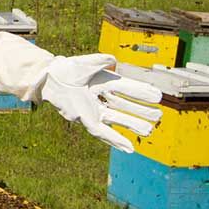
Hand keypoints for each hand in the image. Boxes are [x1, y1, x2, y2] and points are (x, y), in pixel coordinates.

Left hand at [38, 54, 162, 152]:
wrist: (50, 79)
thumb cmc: (67, 69)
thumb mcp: (87, 62)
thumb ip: (102, 60)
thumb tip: (115, 61)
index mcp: (105, 82)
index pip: (128, 88)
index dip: (142, 92)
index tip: (158, 96)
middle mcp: (101, 97)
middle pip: (126, 106)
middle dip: (141, 112)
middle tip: (158, 116)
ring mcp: (94, 110)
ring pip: (118, 120)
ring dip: (133, 126)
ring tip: (149, 131)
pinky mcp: (86, 119)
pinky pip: (103, 132)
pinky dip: (116, 140)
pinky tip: (128, 147)